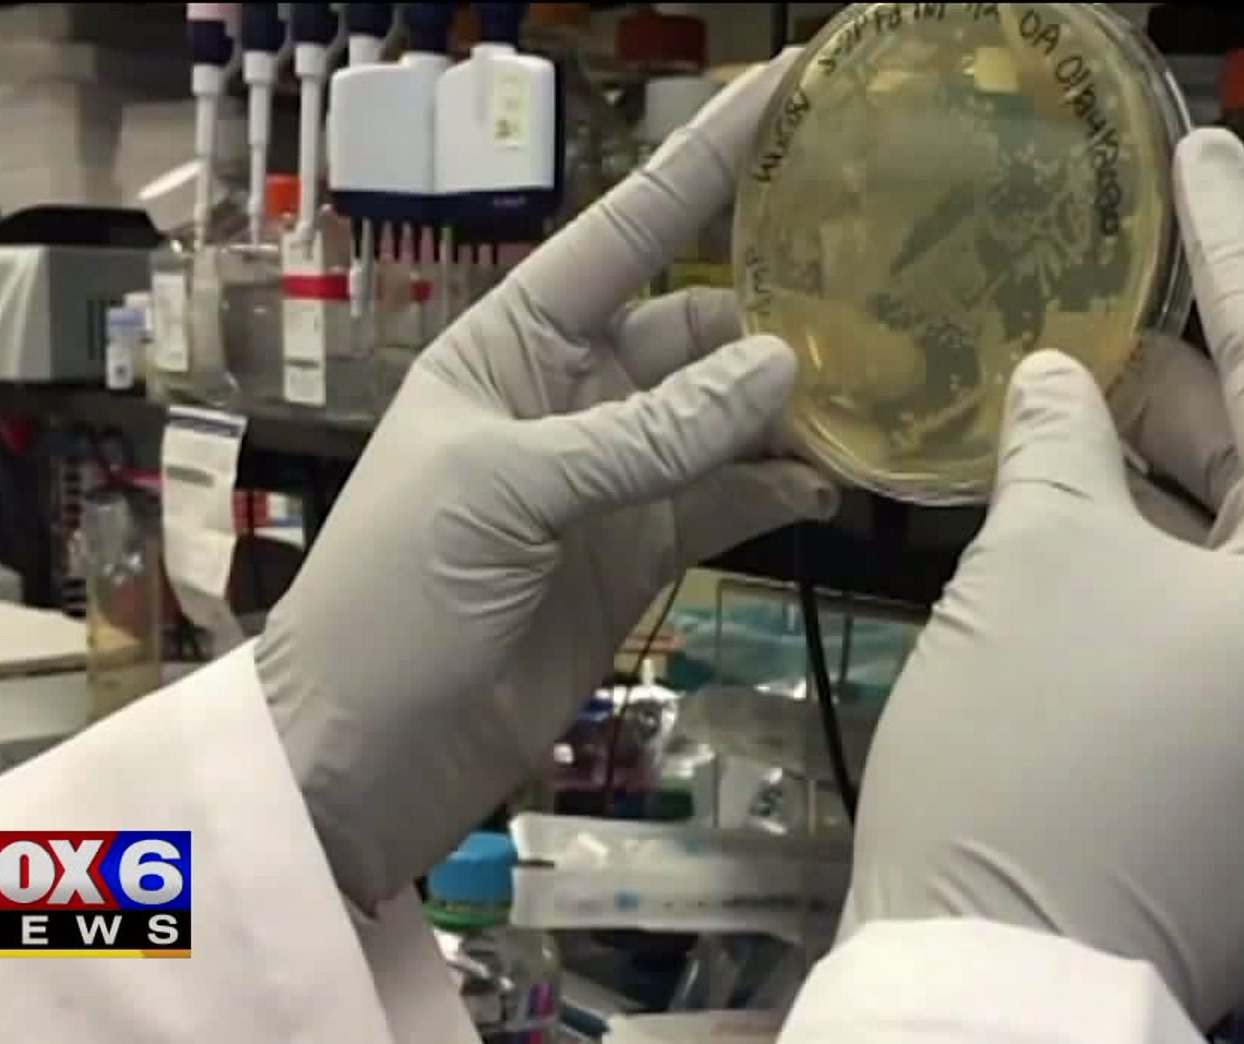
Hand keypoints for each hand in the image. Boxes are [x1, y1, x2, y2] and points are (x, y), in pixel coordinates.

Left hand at [258, 54, 836, 911]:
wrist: (364, 751)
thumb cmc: (397, 598)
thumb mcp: (507, 491)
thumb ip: (645, 433)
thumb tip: (778, 367)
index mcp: (514, 341)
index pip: (626, 229)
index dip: (706, 161)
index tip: (789, 92)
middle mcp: (572, 391)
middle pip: (695, 323)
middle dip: (774, 307)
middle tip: (878, 301)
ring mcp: (614, 475)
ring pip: (725, 413)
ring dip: (789, 406)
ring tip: (873, 396)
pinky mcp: (643, 553)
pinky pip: (729, 498)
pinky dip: (778, 489)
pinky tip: (830, 485)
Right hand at [837, 129, 1243, 1023]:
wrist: (998, 990)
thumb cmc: (1032, 753)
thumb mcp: (1039, 561)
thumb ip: (1064, 441)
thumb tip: (1066, 386)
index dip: (1235, 256)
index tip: (1204, 160)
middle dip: (1181, 402)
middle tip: (1092, 322)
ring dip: (1162, 504)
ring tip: (1067, 430)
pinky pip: (1238, 662)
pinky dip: (1167, 596)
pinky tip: (1083, 547)